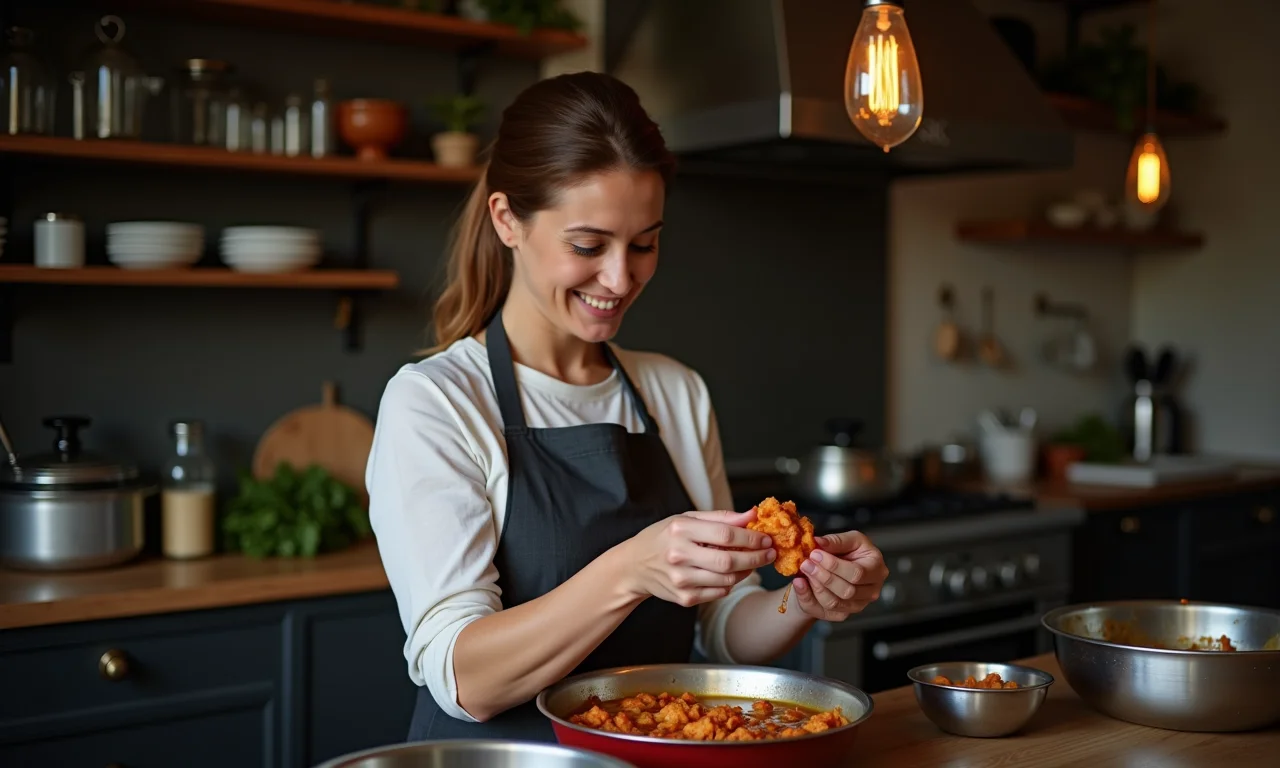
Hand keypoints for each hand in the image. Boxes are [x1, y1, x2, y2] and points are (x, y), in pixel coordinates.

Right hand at [619, 510, 774, 607]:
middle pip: (729, 560)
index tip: (766, 537)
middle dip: (756, 557)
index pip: (725, 534)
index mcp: (680, 530)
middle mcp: (679, 555)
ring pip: (727, 579)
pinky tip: (731, 573)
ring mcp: (681, 579)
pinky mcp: (684, 598)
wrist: (634, 566)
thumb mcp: (687, 519)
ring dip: (746, 570)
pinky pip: (719, 591)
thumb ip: (721, 517)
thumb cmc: (664, 538)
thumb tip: (752, 514)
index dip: (751, 537)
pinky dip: (731, 582)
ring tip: (752, 562)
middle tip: (769, 553)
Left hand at [791, 531, 887, 621]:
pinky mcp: (843, 614)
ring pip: (835, 603)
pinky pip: (822, 610)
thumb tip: (818, 542)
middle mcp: (872, 591)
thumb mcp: (848, 540)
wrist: (833, 569)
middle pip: (847, 591)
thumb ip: (836, 540)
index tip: (815, 554)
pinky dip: (808, 597)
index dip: (834, 565)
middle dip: (823, 576)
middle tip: (806, 563)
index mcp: (877, 569)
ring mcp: (858, 605)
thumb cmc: (846, 552)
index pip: (857, 573)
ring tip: (803, 570)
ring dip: (815, 586)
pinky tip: (799, 583)